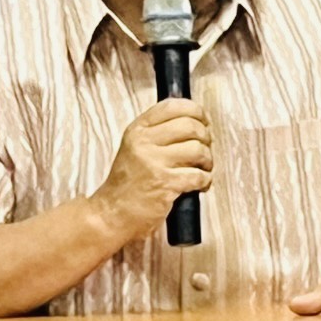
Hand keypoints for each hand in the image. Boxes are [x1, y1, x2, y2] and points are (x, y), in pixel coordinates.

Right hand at [92, 98, 211, 239]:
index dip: (195, 110)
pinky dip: (205, 180)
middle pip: (190, 125)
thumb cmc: (127, 183)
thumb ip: (157, 132)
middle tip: (205, 147)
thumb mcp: (134, 147)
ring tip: (203, 167)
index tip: (203, 120)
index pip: (172, 106)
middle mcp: (144, 143)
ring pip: (197, 149)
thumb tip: (193, 121)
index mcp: (137, 130)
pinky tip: (200, 183)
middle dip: (205, 137)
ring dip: (207, 160)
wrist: (113, 214)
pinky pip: (198, 175)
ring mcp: (154, 163)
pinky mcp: (165, 184)